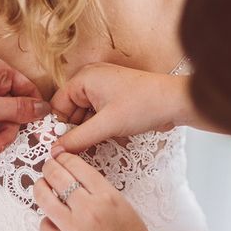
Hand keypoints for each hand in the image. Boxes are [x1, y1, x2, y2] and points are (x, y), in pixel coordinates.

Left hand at [34, 153, 156, 230]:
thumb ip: (99, 189)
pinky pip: (45, 226)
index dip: (64, 157)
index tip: (61, 155)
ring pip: (44, 198)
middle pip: (57, 176)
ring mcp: (73, 230)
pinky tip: (52, 217)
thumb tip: (74, 175)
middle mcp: (89, 211)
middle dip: (49, 166)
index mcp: (107, 197)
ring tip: (43, 185)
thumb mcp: (122, 205)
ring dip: (41, 187)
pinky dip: (46, 219)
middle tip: (49, 165)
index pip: (77, 166)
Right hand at [49, 63, 193, 152]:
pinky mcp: (114, 98)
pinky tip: (98, 141)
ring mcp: (103, 88)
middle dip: (71, 130)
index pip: (58, 104)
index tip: (56, 148)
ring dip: (84, 131)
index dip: (56, 126)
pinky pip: (96, 114)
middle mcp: (91, 79)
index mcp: (84, 78)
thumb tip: (55, 150)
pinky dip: (95, 127)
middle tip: (72, 153)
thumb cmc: (142, 104)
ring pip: (83, 114)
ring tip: (87, 148)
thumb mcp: (106, 125)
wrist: (174, 102)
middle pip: (70, 109)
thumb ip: (78, 138)